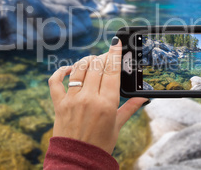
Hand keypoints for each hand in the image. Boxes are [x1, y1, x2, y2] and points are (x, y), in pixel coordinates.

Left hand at [48, 37, 148, 153]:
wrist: (77, 160)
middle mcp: (89, 98)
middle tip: (106, 55)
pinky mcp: (58, 104)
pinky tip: (69, 69)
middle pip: (96, 66)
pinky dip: (61, 72)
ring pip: (79, 70)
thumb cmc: (101, 144)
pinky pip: (55, 81)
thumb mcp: (118, 125)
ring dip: (86, 61)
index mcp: (107, 103)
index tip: (116, 43)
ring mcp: (72, 100)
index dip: (115, 54)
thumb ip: (130, 108)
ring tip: (92, 60)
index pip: (112, 71)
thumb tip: (144, 97)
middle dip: (102, 57)